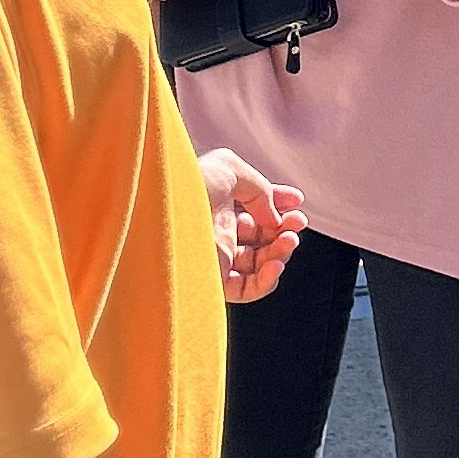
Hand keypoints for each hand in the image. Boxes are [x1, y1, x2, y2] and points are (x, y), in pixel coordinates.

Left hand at [198, 146, 305, 302]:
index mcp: (215, 202)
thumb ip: (259, 187)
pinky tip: (276, 264)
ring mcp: (214, 256)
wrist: (160, 212)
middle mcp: (214, 230)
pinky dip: (266, 280)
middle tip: (298, 222)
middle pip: (260, 236)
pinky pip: (246, 289)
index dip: (279, 203)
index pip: (254, 208)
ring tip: (290, 240)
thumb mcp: (229, 168)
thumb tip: (274, 216)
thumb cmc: (185, 184)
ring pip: (258, 263)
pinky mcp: (211, 281)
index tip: (297, 200)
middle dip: (285, 228)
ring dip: (281, 253)